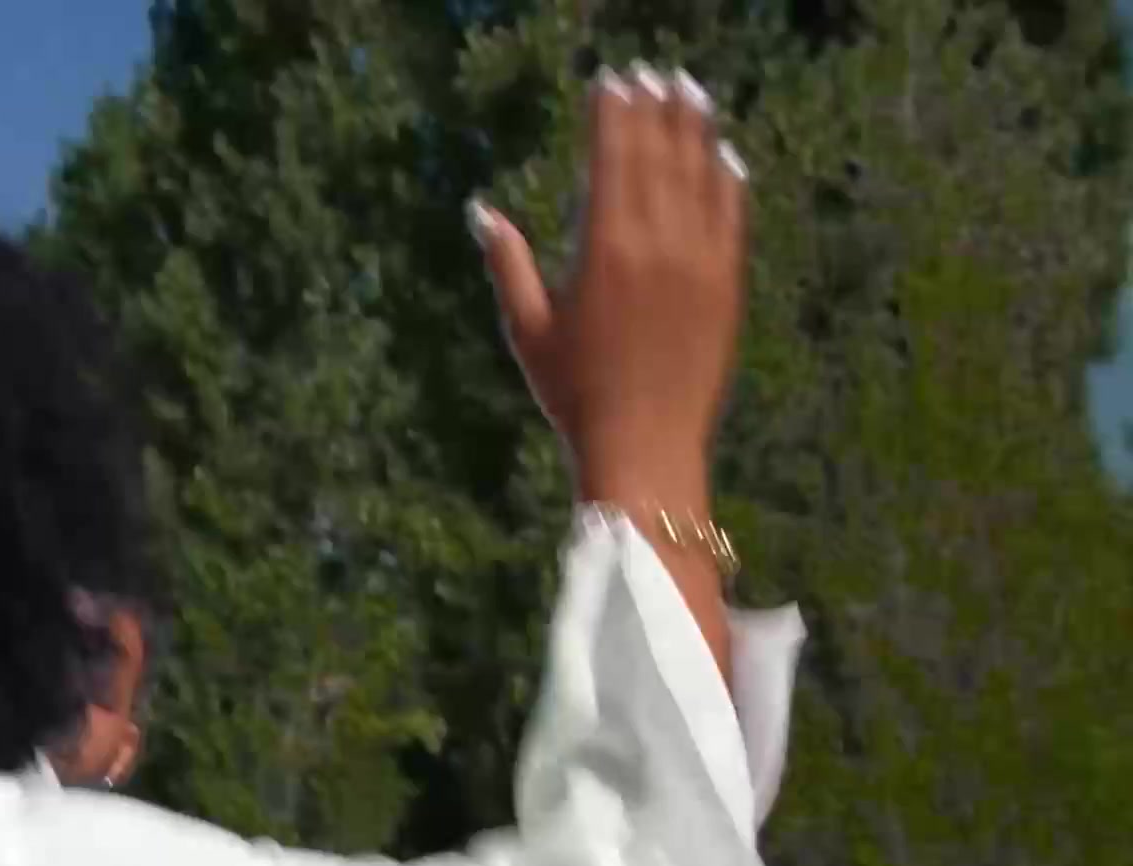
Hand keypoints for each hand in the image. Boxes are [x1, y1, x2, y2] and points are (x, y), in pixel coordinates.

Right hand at [471, 63, 745, 508]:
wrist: (645, 443)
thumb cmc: (574, 393)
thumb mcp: (528, 329)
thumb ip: (508, 263)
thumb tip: (482, 210)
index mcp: (604, 247)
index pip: (612, 159)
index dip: (613, 116)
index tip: (611, 83)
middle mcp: (659, 241)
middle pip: (660, 156)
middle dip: (655, 109)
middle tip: (652, 73)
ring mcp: (701, 259)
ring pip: (701, 176)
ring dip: (696, 129)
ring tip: (690, 92)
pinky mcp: (728, 282)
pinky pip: (732, 215)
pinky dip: (729, 180)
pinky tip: (725, 157)